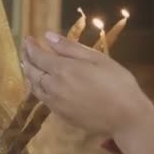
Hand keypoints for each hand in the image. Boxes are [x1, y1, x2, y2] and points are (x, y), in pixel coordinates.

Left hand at [22, 33, 153, 136]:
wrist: (126, 118)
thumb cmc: (118, 83)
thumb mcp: (97, 59)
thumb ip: (70, 47)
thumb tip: (48, 36)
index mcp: (62, 70)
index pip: (37, 56)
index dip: (30, 47)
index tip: (27, 38)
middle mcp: (53, 87)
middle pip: (31, 72)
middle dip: (26, 59)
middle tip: (26, 50)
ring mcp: (55, 103)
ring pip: (34, 87)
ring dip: (29, 75)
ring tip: (29, 65)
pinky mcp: (60, 115)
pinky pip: (42, 99)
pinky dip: (37, 88)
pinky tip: (41, 84)